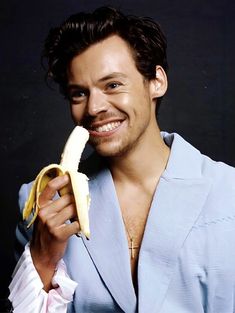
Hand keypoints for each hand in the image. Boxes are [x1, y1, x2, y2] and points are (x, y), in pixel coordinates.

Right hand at [30, 174, 79, 290]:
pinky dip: (81, 224)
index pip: (50, 188)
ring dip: (80, 212)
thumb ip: (54, 203)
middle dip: (77, 199)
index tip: (69, 176)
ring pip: (73, 209)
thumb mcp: (46, 215)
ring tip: (79, 216)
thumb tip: (71, 189)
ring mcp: (51, 224)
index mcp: (41, 207)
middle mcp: (44, 213)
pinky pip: (76, 224)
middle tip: (82, 202)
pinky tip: (79, 226)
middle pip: (67, 198)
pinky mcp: (59, 234)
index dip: (60, 180)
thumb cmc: (46, 232)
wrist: (41, 255)